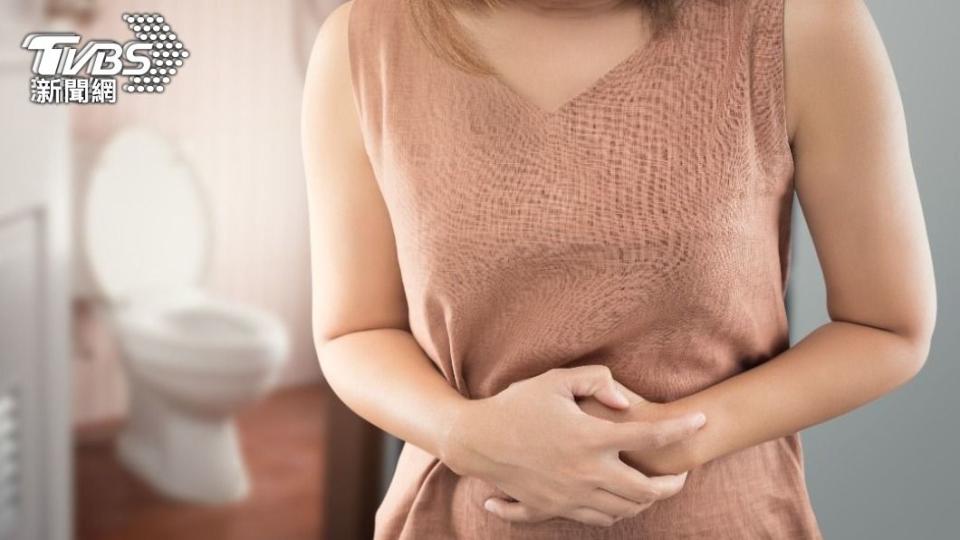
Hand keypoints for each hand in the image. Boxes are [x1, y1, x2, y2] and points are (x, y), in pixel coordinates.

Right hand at [441, 366, 706, 526]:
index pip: (649, 436)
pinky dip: (614, 514)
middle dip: (672, 485)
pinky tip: (619, 503)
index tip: (701, 422)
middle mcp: (585, 472)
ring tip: (654, 489)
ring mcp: (570, 495)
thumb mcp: (554, 380)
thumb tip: (627, 403)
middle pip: (645, 490)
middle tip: (682, 476)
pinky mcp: (553, 508)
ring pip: (623, 510)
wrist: (475, 440)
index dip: (681, 429)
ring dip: (645, 502)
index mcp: (590, 437)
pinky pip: (594, 520)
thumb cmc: (515, 404)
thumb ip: (596, 382)